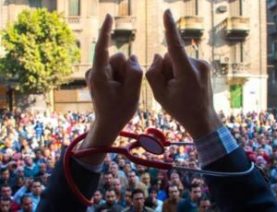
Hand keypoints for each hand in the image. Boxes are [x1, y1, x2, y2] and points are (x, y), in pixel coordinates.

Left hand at [78, 14, 142, 163]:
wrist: (108, 124)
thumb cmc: (119, 111)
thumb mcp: (132, 93)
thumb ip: (134, 71)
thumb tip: (131, 57)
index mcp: (99, 76)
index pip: (102, 48)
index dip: (106, 31)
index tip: (109, 16)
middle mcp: (95, 72)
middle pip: (118, 57)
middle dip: (127, 69)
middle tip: (126, 89)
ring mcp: (96, 74)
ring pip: (119, 63)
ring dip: (125, 74)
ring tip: (122, 91)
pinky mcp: (100, 76)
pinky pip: (116, 68)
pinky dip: (122, 76)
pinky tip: (119, 90)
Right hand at [146, 10, 220, 138]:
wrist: (202, 119)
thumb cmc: (180, 109)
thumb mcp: (159, 95)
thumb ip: (154, 72)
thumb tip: (158, 55)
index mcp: (187, 72)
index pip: (175, 45)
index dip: (169, 28)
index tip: (167, 12)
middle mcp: (198, 64)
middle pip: (171, 56)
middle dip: (166, 68)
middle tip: (170, 88)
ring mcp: (203, 65)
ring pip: (178, 60)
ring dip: (173, 71)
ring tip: (179, 89)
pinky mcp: (205, 67)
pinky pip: (185, 63)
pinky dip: (181, 71)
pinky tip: (185, 86)